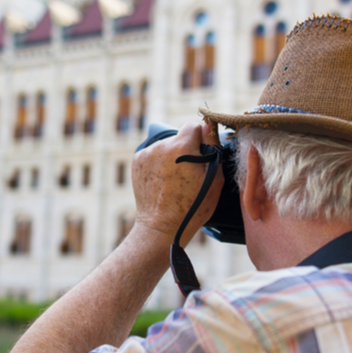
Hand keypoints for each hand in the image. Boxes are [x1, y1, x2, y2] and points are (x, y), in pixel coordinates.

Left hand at [131, 120, 222, 244]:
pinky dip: (159, 162)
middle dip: (186, 149)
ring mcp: (146, 153)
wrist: (161, 227)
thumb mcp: (215, 180)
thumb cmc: (192, 207)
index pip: (193, 126)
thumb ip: (213, 148)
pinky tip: (163, 180)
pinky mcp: (137, 161)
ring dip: (171, 155)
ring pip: (165, 145)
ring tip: (175, 179)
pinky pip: (153, 154)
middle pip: (178, 137)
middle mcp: (161, 145)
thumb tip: (208, 127)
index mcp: (181, 146)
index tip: (202, 152)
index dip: (201, 138)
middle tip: (190, 171)